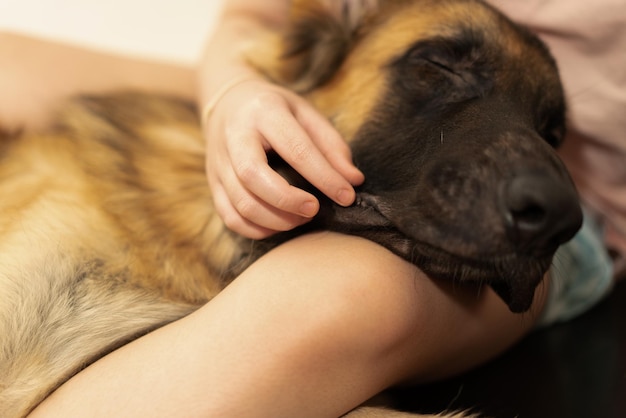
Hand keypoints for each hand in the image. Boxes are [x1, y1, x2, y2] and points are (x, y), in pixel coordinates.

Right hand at [203, 78, 363, 238]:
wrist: (227, 102)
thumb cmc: (276, 110)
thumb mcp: (306, 114)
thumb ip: (332, 146)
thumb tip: (353, 181)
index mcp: (265, 112)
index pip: (295, 149)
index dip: (324, 177)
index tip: (347, 196)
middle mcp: (235, 136)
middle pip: (253, 177)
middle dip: (288, 201)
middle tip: (315, 210)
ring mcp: (218, 161)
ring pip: (240, 202)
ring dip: (275, 220)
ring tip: (301, 218)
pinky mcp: (212, 182)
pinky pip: (229, 216)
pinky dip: (256, 229)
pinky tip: (279, 224)